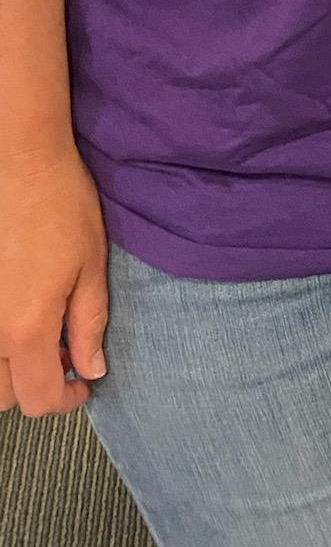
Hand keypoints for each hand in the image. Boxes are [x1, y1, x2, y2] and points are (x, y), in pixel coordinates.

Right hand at [0, 146, 108, 415]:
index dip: (66, 400)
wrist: (18, 162)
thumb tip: (90, 369)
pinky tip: (14, 313)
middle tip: (63, 353)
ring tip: (37, 333)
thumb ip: (88, 324)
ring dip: (9, 369)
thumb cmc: (61, 206)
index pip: (40, 399)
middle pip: (5, 396)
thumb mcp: (90, 265)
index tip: (83, 383)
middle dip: (36, 385)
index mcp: (25, 329)